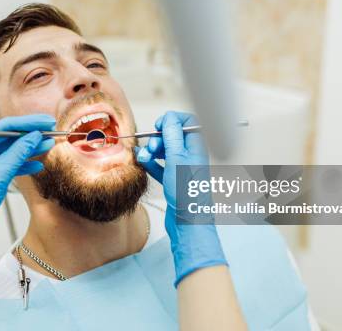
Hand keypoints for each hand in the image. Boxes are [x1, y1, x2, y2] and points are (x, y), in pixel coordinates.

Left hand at [0, 115, 55, 222]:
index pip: (6, 125)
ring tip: (48, 146)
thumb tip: (34, 137)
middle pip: (10, 136)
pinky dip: (24, 164)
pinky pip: (10, 164)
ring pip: (12, 151)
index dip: (29, 123)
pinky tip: (38, 165)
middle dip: (32, 135)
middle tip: (51, 132)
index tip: (47, 122)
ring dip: (31, 149)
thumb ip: (18, 153)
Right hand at [137, 111, 227, 286]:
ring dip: (153, 151)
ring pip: (166, 151)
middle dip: (159, 138)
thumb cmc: (187, 193)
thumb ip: (172, 136)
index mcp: (197, 147)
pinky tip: (144, 163)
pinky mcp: (174, 180)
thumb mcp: (177, 158)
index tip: (160, 126)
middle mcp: (191, 156)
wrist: (188, 222)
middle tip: (152, 146)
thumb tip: (169, 117)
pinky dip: (152, 163)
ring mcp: (183, 168)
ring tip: (144, 157)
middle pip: (174, 136)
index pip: (189, 122)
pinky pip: (161, 165)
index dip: (173, 120)